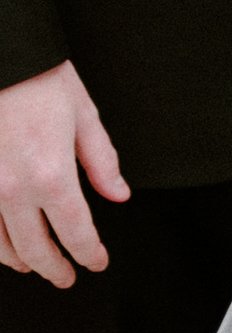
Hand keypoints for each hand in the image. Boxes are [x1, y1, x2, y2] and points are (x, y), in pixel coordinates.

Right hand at [0, 59, 126, 282]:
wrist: (1, 55)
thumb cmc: (39, 78)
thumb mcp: (83, 116)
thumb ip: (101, 162)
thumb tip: (118, 195)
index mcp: (51, 174)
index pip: (76, 233)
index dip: (90, 254)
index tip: (97, 262)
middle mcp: (14, 190)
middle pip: (36, 250)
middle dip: (56, 269)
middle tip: (67, 277)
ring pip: (0, 247)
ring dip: (21, 262)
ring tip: (35, 265)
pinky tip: (5, 245)